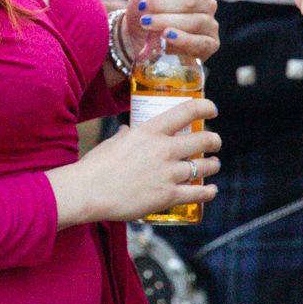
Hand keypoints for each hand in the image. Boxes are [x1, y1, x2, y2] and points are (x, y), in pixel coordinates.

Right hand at [49, 97, 220, 225]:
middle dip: (214, 140)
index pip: (187, 110)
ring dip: (212, 165)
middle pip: (204, 139)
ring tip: (213, 165)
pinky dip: (208, 191)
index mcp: (150, 131)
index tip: (212, 110)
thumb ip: (126, 136)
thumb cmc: (96, 165)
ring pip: (204, 166)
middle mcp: (164, 149)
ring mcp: (169, 173)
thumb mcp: (113, 142)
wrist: (88, 191)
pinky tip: (211, 190)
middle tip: (214, 142)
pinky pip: (198, 193)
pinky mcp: (168, 196)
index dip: (205, 107)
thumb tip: (128, 132)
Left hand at [120, 0, 218, 62]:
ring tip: (148, 23)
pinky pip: (202, 43)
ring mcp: (210, 24)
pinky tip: (167, 37)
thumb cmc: (147, 10)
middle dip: (164, 5)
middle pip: (191, 0)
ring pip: (196, 21)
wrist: (139, 39)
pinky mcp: (209, 45)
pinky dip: (183, 39)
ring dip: (169, 22)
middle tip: (143, 9)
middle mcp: (206, 2)